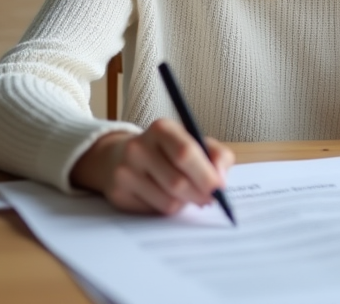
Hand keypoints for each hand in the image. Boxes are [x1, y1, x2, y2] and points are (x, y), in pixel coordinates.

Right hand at [70, 119, 234, 214]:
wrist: (120, 157)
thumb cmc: (167, 151)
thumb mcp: (193, 142)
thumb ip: (216, 155)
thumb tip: (221, 180)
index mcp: (161, 129)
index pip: (185, 152)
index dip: (206, 174)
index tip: (219, 187)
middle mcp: (138, 147)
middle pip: (177, 181)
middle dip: (200, 194)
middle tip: (209, 199)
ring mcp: (125, 171)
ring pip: (168, 201)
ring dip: (184, 203)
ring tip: (185, 194)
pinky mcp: (118, 194)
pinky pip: (154, 211)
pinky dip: (167, 209)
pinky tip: (164, 196)